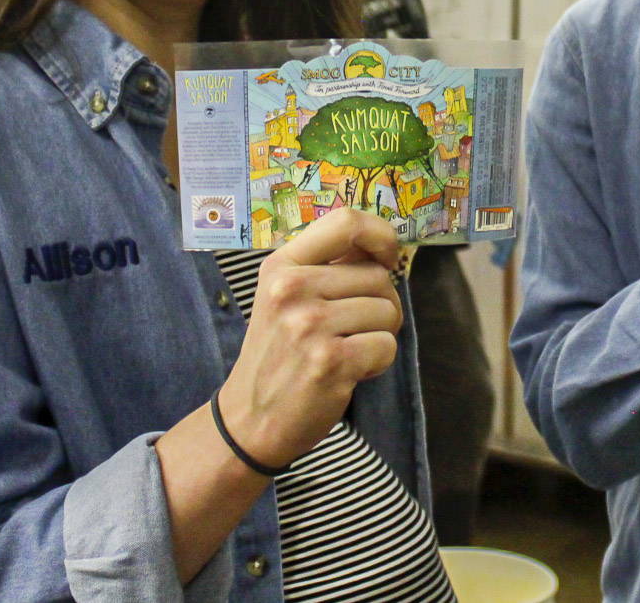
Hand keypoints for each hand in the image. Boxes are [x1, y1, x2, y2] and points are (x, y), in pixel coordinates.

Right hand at [218, 207, 404, 469]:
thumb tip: (383, 244)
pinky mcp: (330, 361)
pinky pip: (386, 346)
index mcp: (281, 266)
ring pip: (388, 311)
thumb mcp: (285, 297)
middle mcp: (291, 288)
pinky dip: (377, 363)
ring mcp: (309, 325)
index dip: (380, 236)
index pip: (346, 222)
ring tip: (344, 350)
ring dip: (379, 335)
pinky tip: (347, 373)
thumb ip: (326, 267)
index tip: (387, 258)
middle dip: (381, 303)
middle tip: (351, 329)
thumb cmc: (279, 354)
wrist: (250, 419)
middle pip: (378, 275)